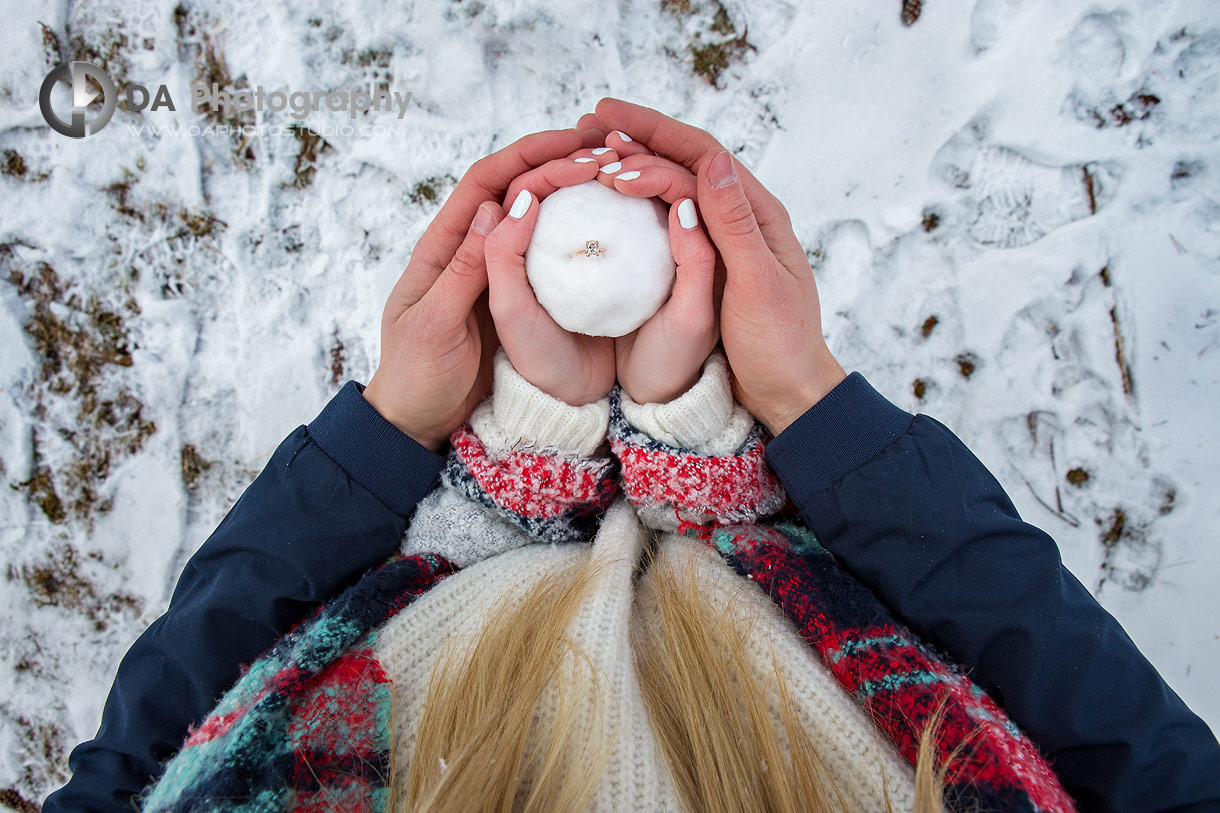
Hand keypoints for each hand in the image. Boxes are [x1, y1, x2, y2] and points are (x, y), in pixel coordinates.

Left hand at [363, 128, 604, 451]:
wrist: (417, 423)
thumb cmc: (417, 377)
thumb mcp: (438, 325)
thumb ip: (465, 269)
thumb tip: (500, 207)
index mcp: (442, 248)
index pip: (485, 183)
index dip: (526, 155)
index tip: (571, 141)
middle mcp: (469, 251)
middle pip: (515, 190)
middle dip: (557, 163)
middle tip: (608, 154)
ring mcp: (493, 274)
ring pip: (535, 219)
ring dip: (570, 194)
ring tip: (616, 179)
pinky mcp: (513, 299)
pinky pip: (545, 256)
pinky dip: (573, 236)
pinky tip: (608, 231)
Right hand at [580, 100, 846, 434]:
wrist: (788, 393)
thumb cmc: (779, 345)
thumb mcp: (756, 285)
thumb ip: (733, 225)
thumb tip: (711, 162)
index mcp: (758, 215)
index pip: (702, 155)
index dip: (655, 132)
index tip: (608, 120)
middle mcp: (741, 218)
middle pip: (686, 161)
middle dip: (639, 137)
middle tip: (587, 124)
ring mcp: (724, 239)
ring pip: (676, 185)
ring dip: (636, 162)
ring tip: (590, 150)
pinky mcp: (710, 262)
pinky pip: (671, 216)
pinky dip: (640, 199)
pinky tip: (612, 197)